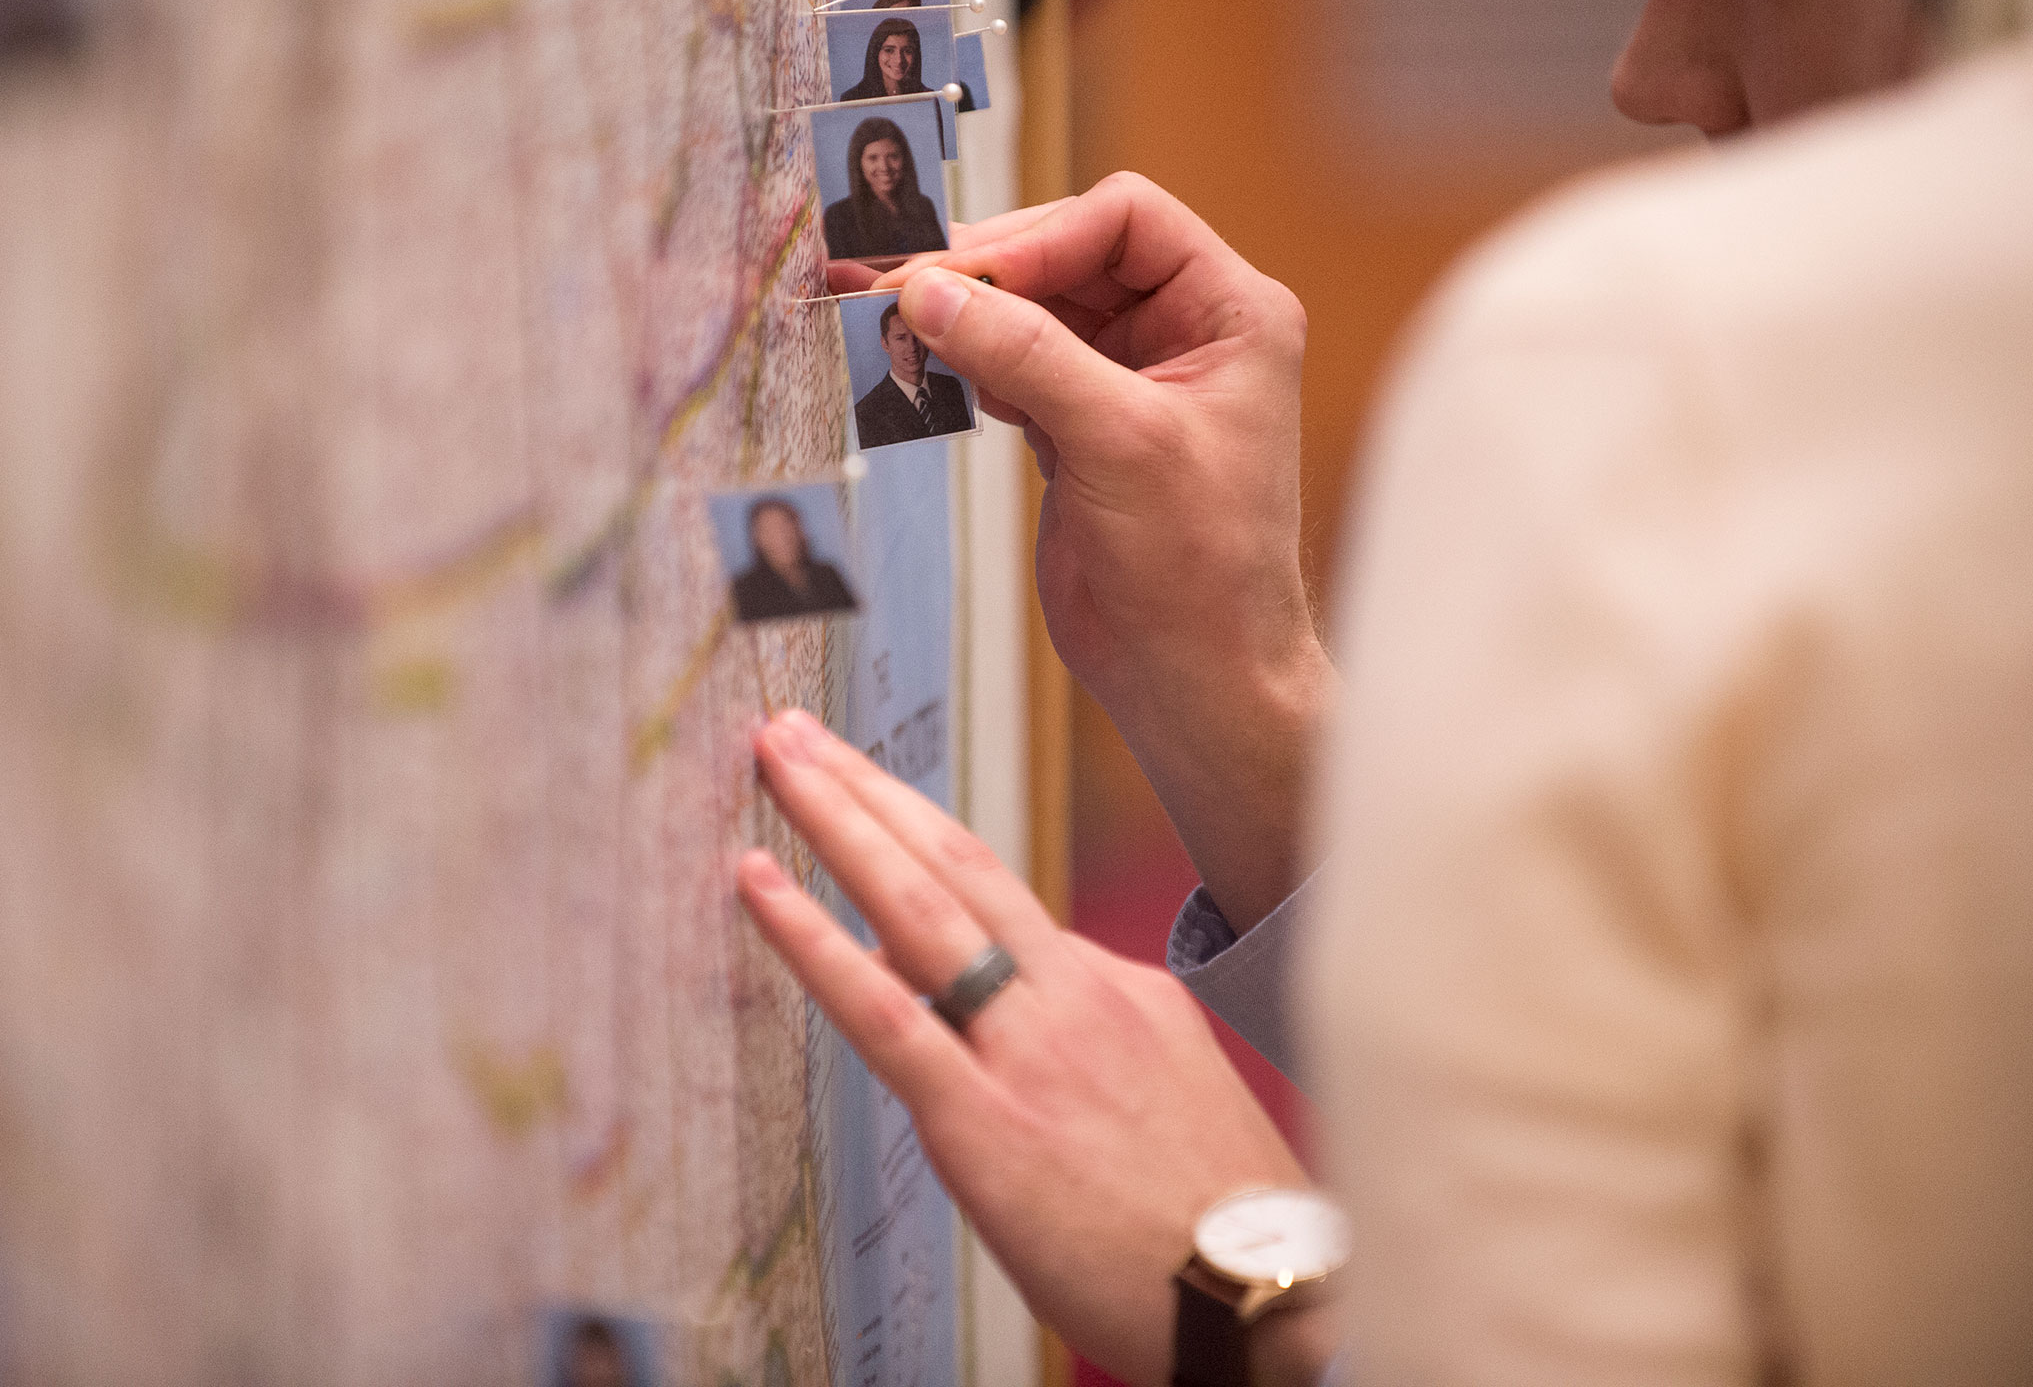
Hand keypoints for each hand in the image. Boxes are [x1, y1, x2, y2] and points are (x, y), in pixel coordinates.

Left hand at [737, 709, 1301, 1386]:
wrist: (1272, 1302)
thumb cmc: (1222, 1228)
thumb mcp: (1173, 1097)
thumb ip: (1094, 1044)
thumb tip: (1017, 1022)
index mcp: (1119, 989)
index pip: (995, 894)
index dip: (915, 832)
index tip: (863, 785)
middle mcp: (1074, 994)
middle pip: (952, 859)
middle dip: (866, 784)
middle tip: (796, 729)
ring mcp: (1029, 1049)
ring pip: (917, 902)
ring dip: (837, 816)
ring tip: (775, 755)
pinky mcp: (985, 1119)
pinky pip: (881, 1008)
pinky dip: (811, 937)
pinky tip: (760, 885)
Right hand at [878, 175, 1335, 932]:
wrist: (1196, 678)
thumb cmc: (1202, 568)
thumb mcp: (1119, 440)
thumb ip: (1027, 354)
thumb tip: (934, 291)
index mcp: (1232, 312)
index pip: (1125, 220)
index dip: (1042, 237)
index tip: (966, 275)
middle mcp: (1186, 333)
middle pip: (1069, 255)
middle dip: (990, 272)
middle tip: (904, 291)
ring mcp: (1129, 380)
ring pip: (1033, 310)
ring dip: (970, 317)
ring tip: (899, 326)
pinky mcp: (1080, 428)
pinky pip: (1014, 365)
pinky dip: (970, 364)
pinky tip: (935, 376)